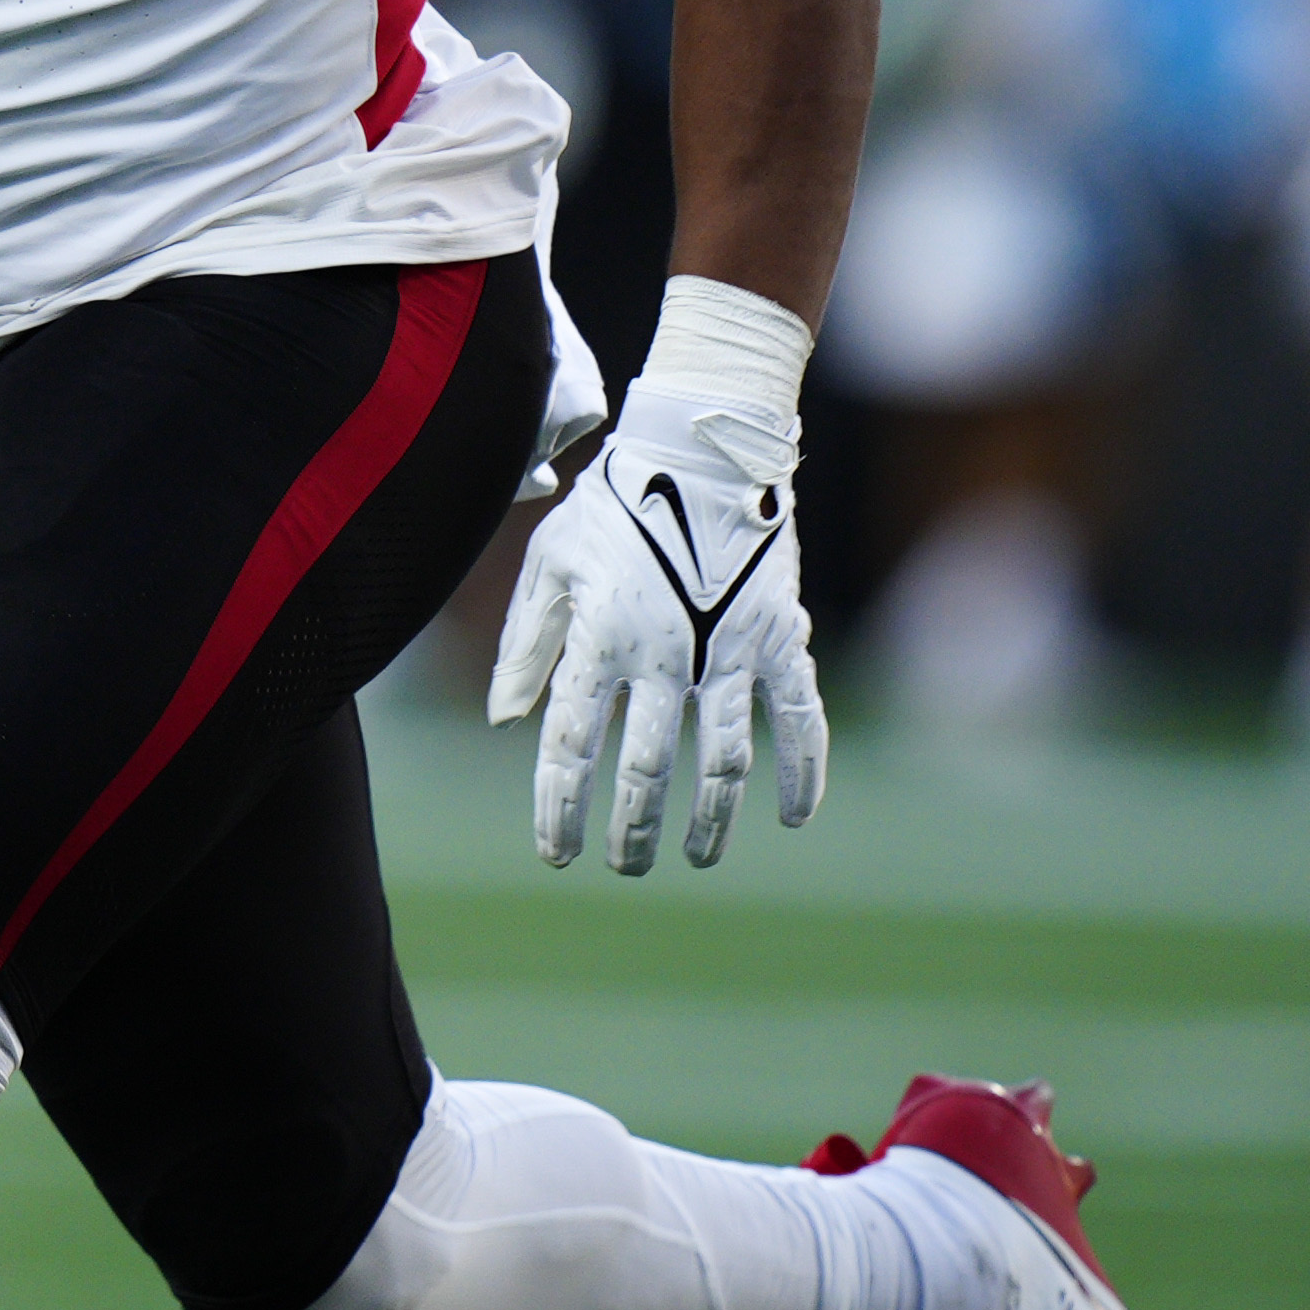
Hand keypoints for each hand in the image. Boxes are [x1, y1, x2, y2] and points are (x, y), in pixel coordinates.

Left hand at [486, 384, 824, 871]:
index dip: (560, 808)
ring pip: (722, 761)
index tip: (557, 854)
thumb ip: (526, 642)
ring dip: (711, 820)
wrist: (703, 444)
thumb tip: (505, 720)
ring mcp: (729, 648)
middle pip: (643, 769)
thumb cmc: (615, 501)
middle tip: (624, 865)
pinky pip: (799, 718)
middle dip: (631, 830)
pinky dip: (803, 771)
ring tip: (698, 857)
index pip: (569, 746)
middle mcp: (664, 652)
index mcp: (600, 636)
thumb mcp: (550, 560)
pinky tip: (794, 816)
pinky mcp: (780, 636)